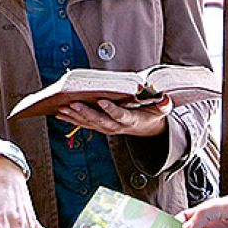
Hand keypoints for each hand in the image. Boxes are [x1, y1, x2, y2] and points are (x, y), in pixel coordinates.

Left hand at [56, 96, 171, 137]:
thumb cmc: (152, 114)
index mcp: (132, 120)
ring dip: (75, 116)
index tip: (102, 101)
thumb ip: (163, 105)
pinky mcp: (101, 127)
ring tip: (62, 108)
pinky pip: (85, 124)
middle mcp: (118, 127)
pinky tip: (61, 113)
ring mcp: (108, 128)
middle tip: (73, 104)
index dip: (111, 110)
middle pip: (100, 121)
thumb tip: (165, 99)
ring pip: (89, 123)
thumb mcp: (161, 110)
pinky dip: (73, 119)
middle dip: (86, 113)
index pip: (121, 116)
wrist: (147, 128)